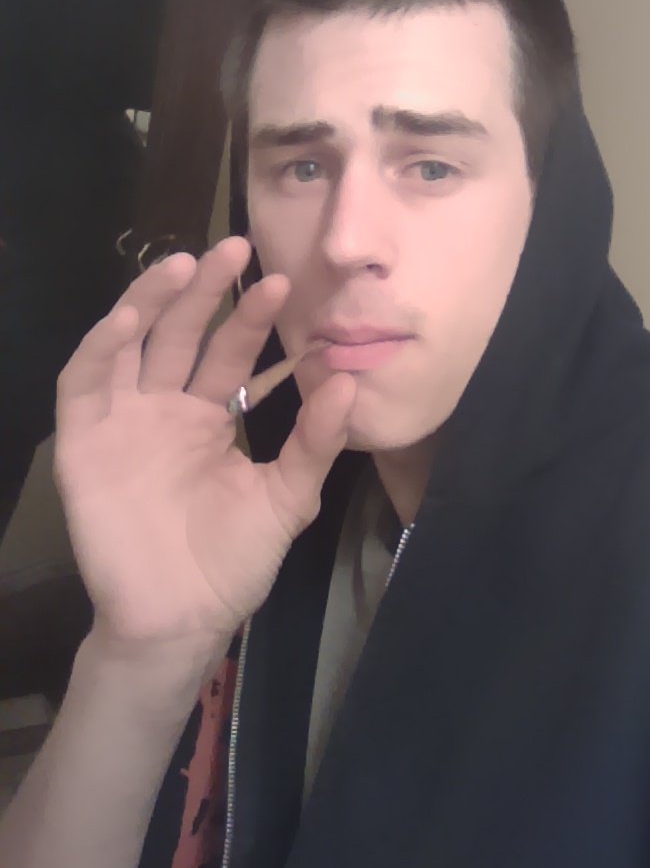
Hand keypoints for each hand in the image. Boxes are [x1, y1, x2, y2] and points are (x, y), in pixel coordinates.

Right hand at [54, 238, 355, 651]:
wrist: (179, 619)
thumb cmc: (230, 564)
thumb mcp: (285, 498)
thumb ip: (314, 443)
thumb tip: (348, 381)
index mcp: (207, 417)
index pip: (229, 353)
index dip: (251, 318)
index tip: (283, 283)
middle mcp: (162, 408)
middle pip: (180, 334)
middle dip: (205, 291)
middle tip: (234, 247)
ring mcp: (120, 421)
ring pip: (130, 343)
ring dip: (150, 301)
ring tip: (183, 265)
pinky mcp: (83, 441)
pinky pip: (85, 383)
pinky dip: (102, 347)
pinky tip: (129, 318)